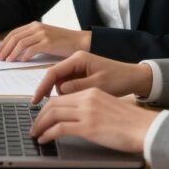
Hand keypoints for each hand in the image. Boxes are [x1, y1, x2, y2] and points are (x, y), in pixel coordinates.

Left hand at [0, 22, 91, 60]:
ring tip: (6, 61)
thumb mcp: (46, 38)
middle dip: (3, 49)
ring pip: (20, 42)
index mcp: (35, 25)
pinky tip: (21, 61)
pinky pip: (31, 48)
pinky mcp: (48, 42)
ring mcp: (43, 34)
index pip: (14, 33)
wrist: (80, 42)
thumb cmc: (63, 43)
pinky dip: (24, 55)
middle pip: (14, 37)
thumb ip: (33, 41)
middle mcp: (37, 27)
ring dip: (11, 53)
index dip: (3, 44)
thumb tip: (17, 53)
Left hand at [29, 88, 158, 152]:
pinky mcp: (88, 126)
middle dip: (39, 117)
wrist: (146, 128)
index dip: (47, 108)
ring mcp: (87, 112)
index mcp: (92, 92)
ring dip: (40, 125)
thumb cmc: (131, 123)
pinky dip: (48, 134)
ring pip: (53, 114)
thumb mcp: (107, 108)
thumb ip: (91, 108)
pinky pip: (59, 128)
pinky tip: (44, 140)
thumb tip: (75, 119)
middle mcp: (87, 98)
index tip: (41, 117)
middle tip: (34, 127)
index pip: (62, 97)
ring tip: (35, 135)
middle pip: (53, 104)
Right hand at [31, 51, 152, 101]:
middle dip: (50, 93)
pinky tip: (75, 103)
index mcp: (78, 59)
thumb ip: (76, 88)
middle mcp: (75, 61)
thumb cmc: (119, 79)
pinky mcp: (81, 75)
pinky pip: (68, 85)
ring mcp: (78, 68)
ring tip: (69, 107)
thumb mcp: (97, 85)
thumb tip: (59, 92)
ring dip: (61, 95)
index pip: (52, 72)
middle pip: (54, 78)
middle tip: (44, 110)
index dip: (42, 87)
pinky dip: (69, 95)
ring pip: (61, 83)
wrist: (134, 78)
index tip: (35, 101)